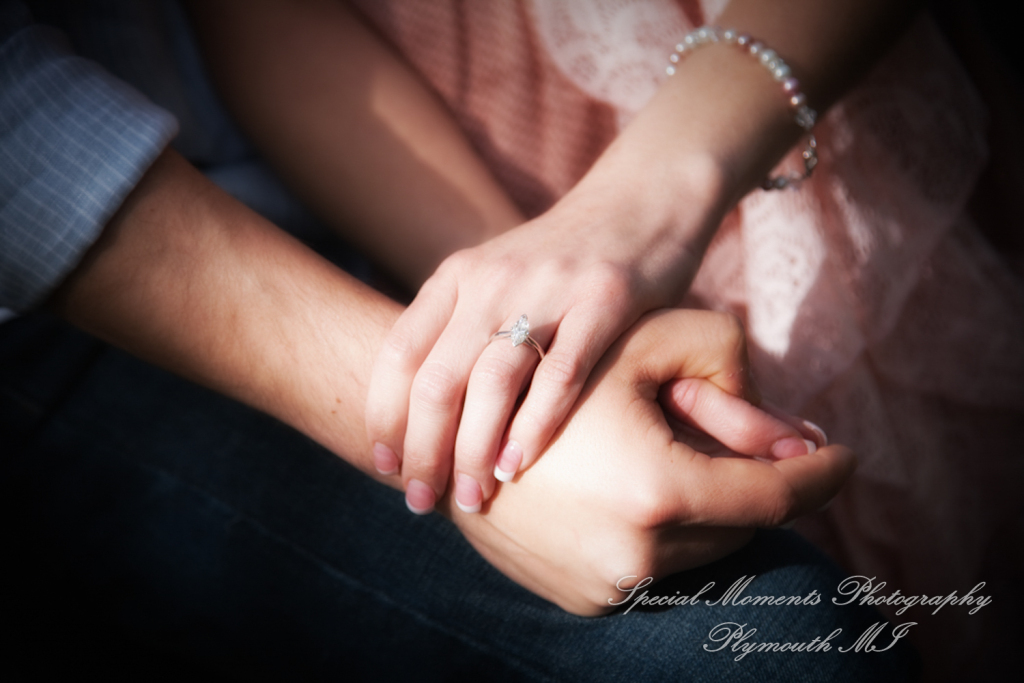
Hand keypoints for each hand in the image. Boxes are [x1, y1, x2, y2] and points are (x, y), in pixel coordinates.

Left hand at [365, 171, 728, 514]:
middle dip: (422, 451)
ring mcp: (549, 288)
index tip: (383, 465)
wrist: (644, 194)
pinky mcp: (605, 299)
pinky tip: (518, 467)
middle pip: (437, 379)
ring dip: (474, 451)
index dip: (383, 415)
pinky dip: (535, 427)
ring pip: (492, 384)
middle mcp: (493, 280)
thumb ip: (461, 328)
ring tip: (470, 498)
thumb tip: (424, 411)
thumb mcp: (499, 276)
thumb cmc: (566, 257)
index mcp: (458, 276)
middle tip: (420, 501)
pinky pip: (562, 374)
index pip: (398, 353)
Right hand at [445, 309, 849, 614]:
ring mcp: (605, 586)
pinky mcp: (582, 599)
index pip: (776, 497)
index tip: (848, 457)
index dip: (823, 475)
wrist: (450, 428)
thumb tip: (796, 439)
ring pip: (698, 550)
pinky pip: (654, 570)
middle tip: (746, 440)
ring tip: (672, 456)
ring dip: (704, 508)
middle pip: (739, 525)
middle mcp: (635, 557)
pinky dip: (662, 533)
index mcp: (657, 493)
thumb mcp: (643, 345)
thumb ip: (732, 376)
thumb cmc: (552, 369)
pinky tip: (631, 488)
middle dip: (751, 483)